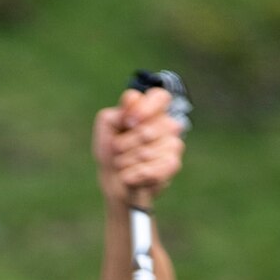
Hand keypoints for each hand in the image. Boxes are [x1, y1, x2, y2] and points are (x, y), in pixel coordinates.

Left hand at [95, 84, 185, 210]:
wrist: (115, 182)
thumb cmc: (112, 152)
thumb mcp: (107, 128)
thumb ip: (116, 113)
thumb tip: (130, 105)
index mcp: (152, 110)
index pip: (160, 97)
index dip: (145, 108)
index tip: (128, 122)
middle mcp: (167, 124)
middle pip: (146, 131)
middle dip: (124, 144)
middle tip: (118, 150)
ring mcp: (173, 144)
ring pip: (146, 152)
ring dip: (126, 162)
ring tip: (124, 164)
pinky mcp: (173, 164)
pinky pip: (152, 170)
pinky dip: (134, 175)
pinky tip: (129, 176)